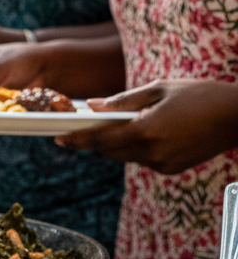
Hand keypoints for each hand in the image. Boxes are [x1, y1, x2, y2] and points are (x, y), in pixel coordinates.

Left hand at [56, 79, 237, 173]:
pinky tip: (146, 132)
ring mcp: (162, 164)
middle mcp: (152, 153)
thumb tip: (93, 106)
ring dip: (116, 143)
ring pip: (125, 156)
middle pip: (108, 151)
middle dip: (94, 139)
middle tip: (82, 127)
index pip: (99, 140)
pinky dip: (137, 148)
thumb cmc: (200, 95)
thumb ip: (122, 101)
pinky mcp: (172, 169)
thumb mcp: (158, 89)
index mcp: (146, 131)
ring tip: (115, 125)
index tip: (57, 138)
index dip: (76, 140)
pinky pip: (143, 160)